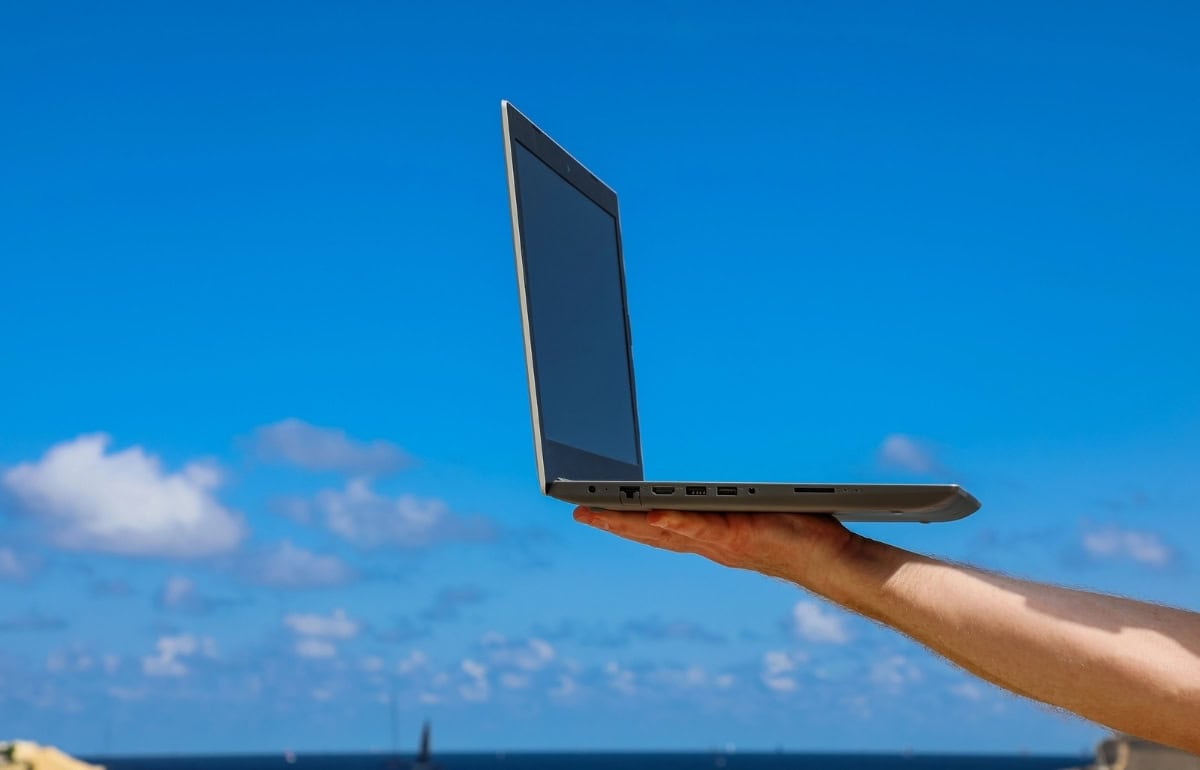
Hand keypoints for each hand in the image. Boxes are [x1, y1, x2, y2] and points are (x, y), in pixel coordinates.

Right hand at [572, 507, 861, 590]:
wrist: (835, 562)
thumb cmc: (804, 533)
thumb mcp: (759, 508)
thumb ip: (733, 499)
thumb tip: (719, 477)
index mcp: (710, 535)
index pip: (658, 526)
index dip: (623, 519)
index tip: (592, 508)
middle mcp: (709, 543)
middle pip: (649, 531)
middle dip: (610, 521)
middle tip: (574, 510)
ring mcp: (720, 541)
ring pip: (665, 530)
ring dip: (628, 522)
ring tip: (595, 511)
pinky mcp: (738, 536)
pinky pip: (701, 527)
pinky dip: (675, 520)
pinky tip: (652, 509)